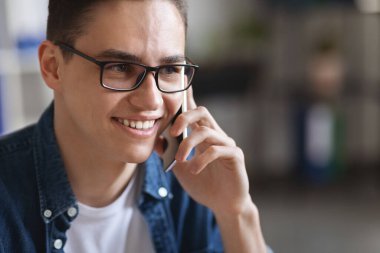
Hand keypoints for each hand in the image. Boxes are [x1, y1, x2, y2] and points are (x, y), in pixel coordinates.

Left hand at [168, 87, 252, 214]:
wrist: (222, 204)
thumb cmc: (202, 183)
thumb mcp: (179, 168)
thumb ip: (169, 154)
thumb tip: (154, 141)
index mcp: (202, 135)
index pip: (194, 110)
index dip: (188, 95)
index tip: (180, 79)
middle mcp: (215, 134)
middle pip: (201, 112)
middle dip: (184, 117)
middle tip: (172, 132)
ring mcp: (226, 144)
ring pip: (206, 131)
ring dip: (188, 145)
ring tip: (179, 160)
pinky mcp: (235, 156)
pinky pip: (218, 150)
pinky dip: (201, 159)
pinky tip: (194, 169)